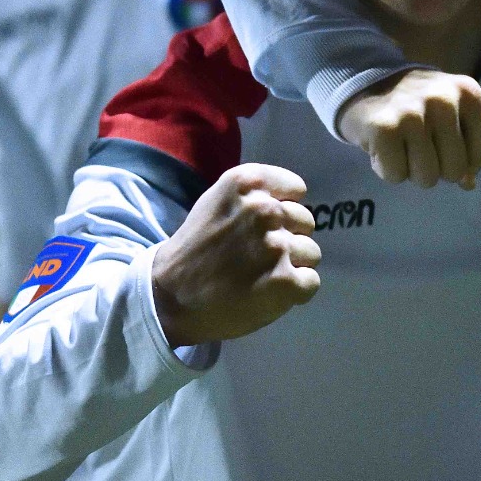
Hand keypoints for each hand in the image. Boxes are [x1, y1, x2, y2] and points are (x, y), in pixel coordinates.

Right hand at [151, 164, 321, 347]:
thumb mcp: (217, 201)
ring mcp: (276, 246)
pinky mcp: (285, 281)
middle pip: (306, 222)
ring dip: (293, 266)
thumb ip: (255, 195)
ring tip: (261, 276)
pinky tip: (269, 293)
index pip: (296, 190)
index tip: (264, 227)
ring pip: (311, 252)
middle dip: (289, 238)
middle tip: (259, 256)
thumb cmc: (196, 249)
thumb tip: (293, 201)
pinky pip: (311, 282)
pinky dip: (296, 291)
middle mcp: (265, 210)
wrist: (169, 298)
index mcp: (248, 183)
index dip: (284, 210)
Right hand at [336, 68, 480, 187]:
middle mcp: (444, 100)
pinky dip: (387, 169)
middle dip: (436, 168)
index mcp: (469, 94)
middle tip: (419, 145)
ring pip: (426, 178)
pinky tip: (384, 147)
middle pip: (455, 171)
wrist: (367, 81)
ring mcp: (413, 113)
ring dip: (411, 170)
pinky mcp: (383, 129)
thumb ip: (466, 148)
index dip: (462, 160)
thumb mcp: (451, 116)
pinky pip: (396, 176)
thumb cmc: (418, 104)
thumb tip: (469, 183)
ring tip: (402, 144)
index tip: (444, 144)